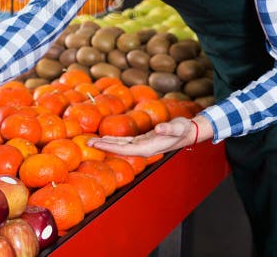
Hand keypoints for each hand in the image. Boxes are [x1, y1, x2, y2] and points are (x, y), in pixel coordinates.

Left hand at [87, 117, 204, 157]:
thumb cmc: (183, 129)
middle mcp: (143, 149)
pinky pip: (125, 141)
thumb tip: (159, 128)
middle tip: (87, 142)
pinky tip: (106, 138)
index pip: (125, 149)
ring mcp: (142, 145)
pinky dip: (114, 140)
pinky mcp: (142, 140)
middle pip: (119, 149)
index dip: (110, 147)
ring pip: (121, 145)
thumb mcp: (178, 127)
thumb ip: (169, 128)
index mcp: (148, 148)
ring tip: (92, 140)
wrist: (189, 132)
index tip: (97, 144)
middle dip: (104, 146)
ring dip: (107, 143)